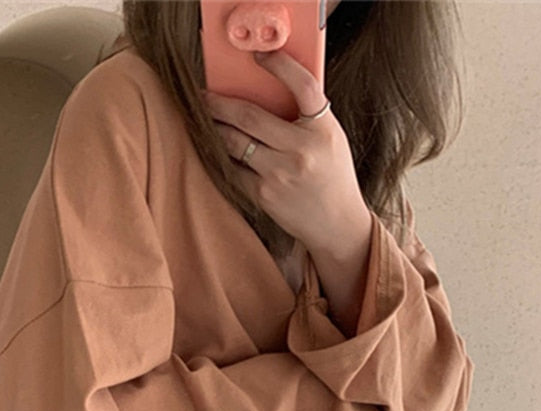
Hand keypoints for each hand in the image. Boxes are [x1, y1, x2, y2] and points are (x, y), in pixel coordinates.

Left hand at [202, 48, 371, 258]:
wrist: (336, 225)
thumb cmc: (332, 177)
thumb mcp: (330, 139)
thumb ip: (307, 116)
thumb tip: (267, 90)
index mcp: (323, 130)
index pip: (303, 86)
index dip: (280, 66)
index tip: (260, 56)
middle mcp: (302, 150)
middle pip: (250, 116)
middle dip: (220, 103)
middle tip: (203, 95)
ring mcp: (280, 174)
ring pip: (235, 143)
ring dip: (214, 128)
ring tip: (204, 119)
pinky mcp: (264, 195)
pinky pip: (233, 169)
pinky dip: (222, 157)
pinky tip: (215, 149)